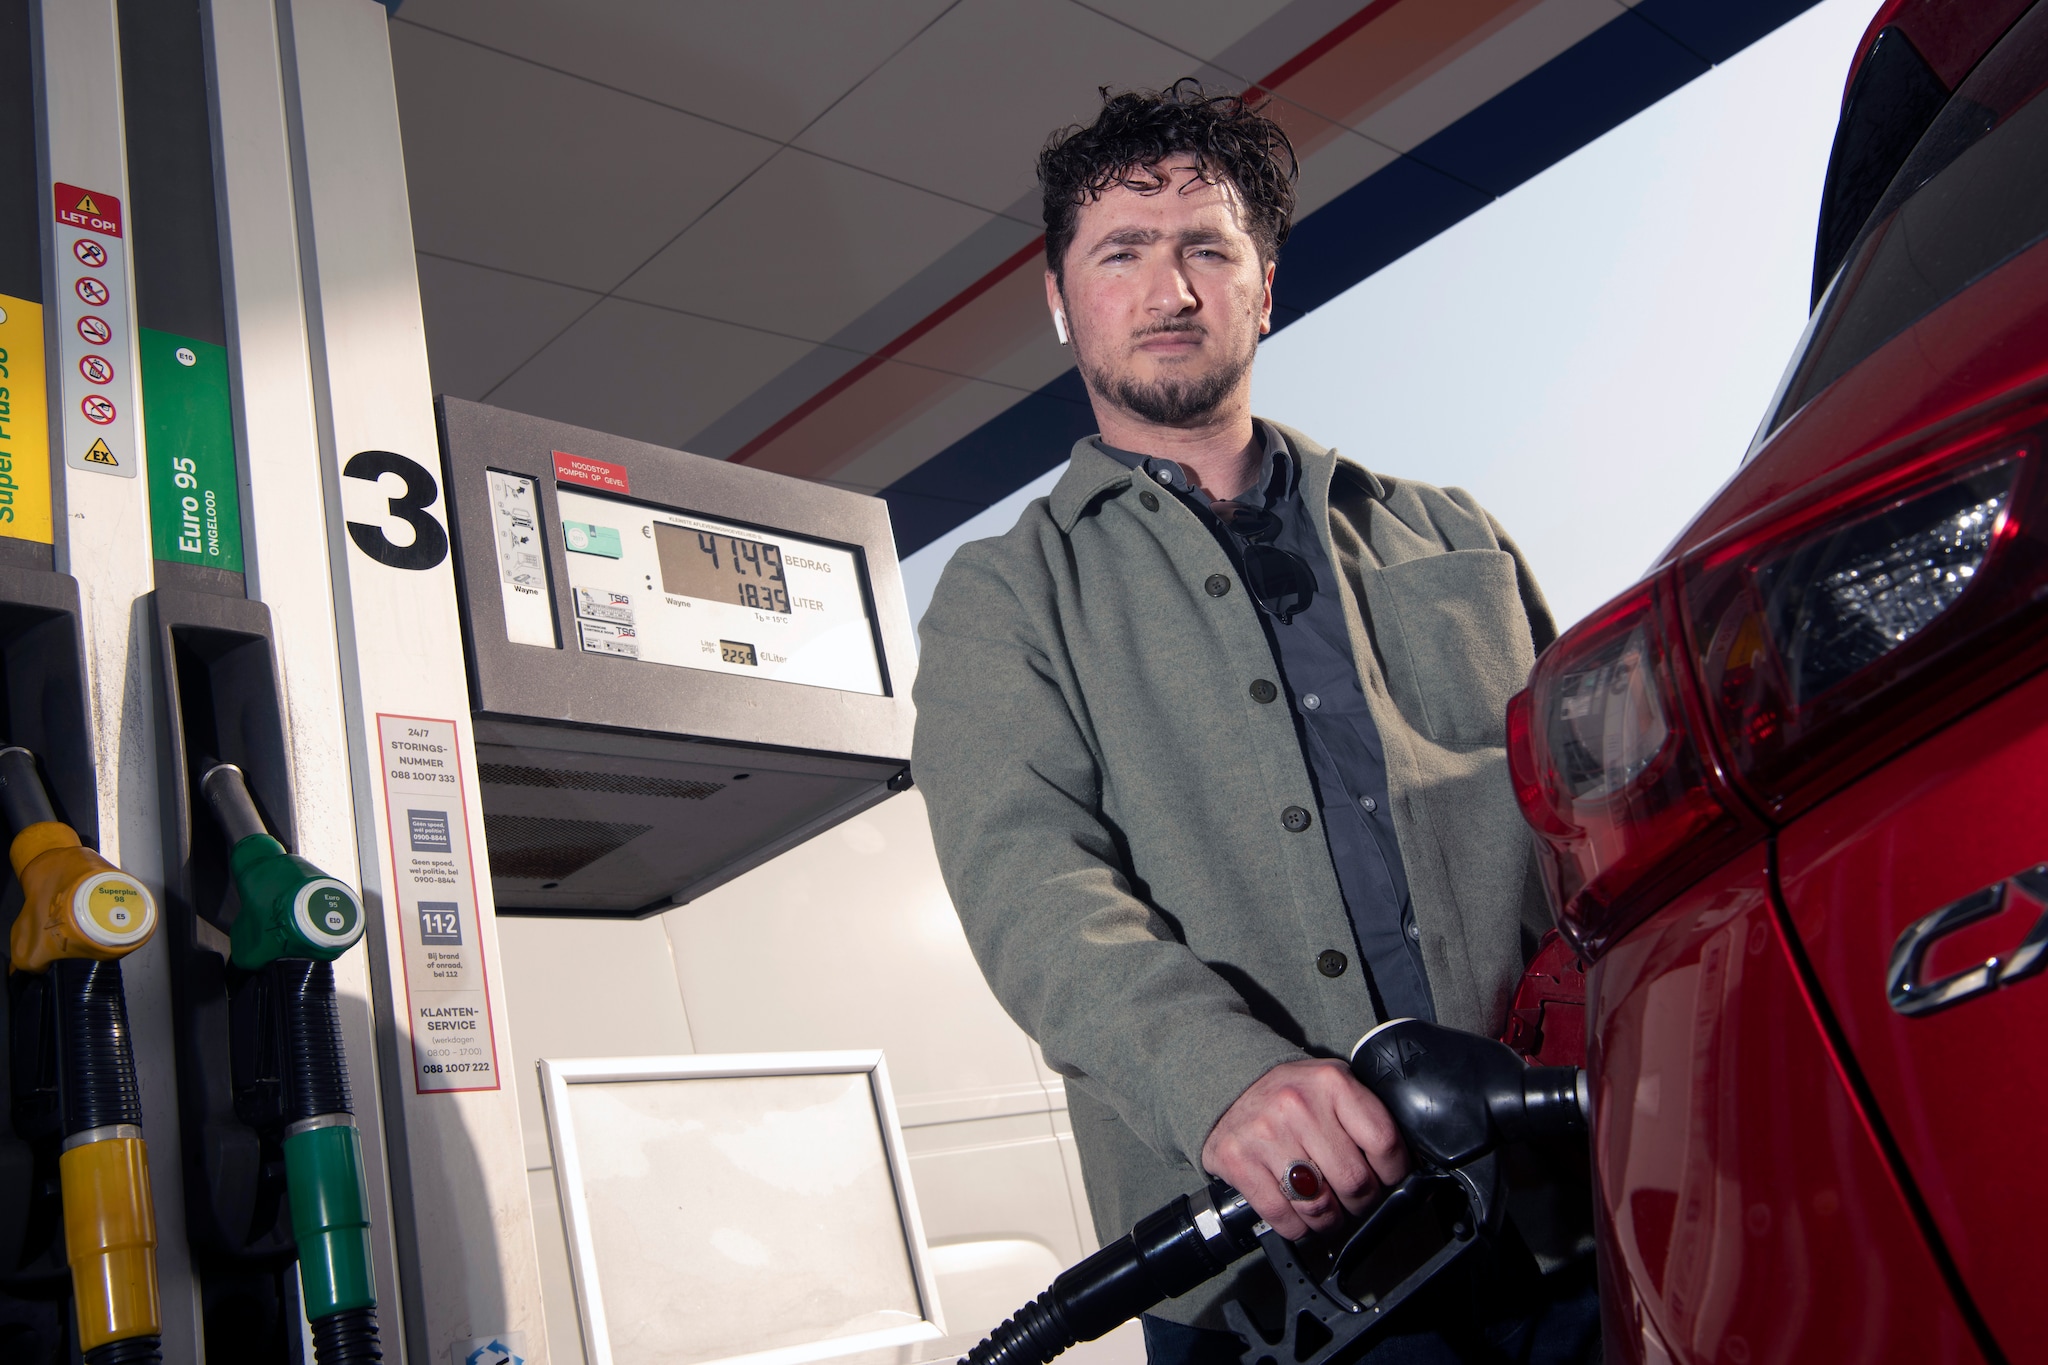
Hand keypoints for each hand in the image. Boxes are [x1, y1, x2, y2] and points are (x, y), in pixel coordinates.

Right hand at [1200, 1058, 1408, 1239]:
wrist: (1228, 1083)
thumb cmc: (1292, 1094)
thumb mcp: (1333, 1085)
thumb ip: (1365, 1116)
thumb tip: (1407, 1169)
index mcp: (1332, 1083)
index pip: (1385, 1143)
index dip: (1394, 1173)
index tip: (1388, 1179)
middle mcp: (1298, 1105)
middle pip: (1355, 1182)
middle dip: (1362, 1203)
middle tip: (1355, 1200)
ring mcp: (1266, 1134)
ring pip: (1321, 1207)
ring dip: (1330, 1221)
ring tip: (1328, 1211)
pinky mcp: (1239, 1161)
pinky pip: (1284, 1218)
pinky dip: (1298, 1228)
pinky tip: (1298, 1213)